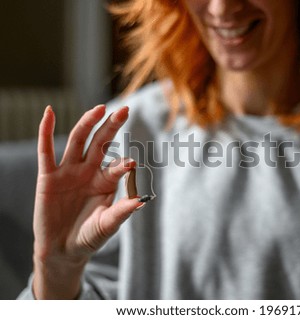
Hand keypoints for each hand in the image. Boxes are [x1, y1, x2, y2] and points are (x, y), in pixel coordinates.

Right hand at [32, 105, 142, 298]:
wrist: (62, 250)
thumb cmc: (89, 237)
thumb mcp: (107, 225)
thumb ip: (121, 212)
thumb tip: (142, 200)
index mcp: (106, 181)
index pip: (117, 167)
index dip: (123, 165)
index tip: (131, 164)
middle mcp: (89, 171)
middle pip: (101, 143)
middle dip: (112, 127)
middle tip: (125, 110)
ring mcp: (69, 171)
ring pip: (78, 140)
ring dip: (87, 123)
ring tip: (100, 108)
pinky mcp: (48, 176)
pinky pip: (46, 150)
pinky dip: (45, 131)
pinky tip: (49, 112)